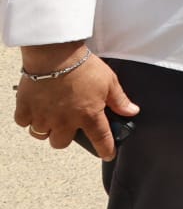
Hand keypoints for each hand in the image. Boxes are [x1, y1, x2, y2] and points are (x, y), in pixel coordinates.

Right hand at [14, 48, 137, 160]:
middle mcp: (64, 121)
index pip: (100, 139)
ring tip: (51, 116)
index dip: (105, 149)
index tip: (107, 154)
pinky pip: (24, 123)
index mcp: (88, 115)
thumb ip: (119, 100)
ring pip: (41, 135)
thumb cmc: (83, 66)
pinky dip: (28, 118)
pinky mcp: (25, 108)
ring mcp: (43, 116)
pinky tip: (35, 108)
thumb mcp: (109, 81)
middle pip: (61, 143)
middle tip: (68, 124)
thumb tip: (132, 112)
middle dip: (65, 137)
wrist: (55, 54)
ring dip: (46, 129)